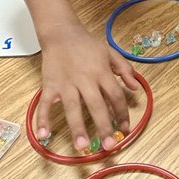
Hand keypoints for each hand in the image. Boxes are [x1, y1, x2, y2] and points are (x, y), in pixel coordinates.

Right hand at [36, 23, 139, 150]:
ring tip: (82, 146)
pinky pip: (45, 105)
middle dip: (103, 126)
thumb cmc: (87, 44)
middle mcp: (85, 80)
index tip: (125, 129)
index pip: (115, 96)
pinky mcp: (49, 85)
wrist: (60, 32)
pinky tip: (44, 135)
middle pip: (96, 105)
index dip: (122, 113)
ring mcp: (65, 84)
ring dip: (77, 128)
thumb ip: (125, 70)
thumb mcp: (110, 52)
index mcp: (101, 72)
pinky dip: (42, 120)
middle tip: (108, 146)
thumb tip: (136, 89)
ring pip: (72, 108)